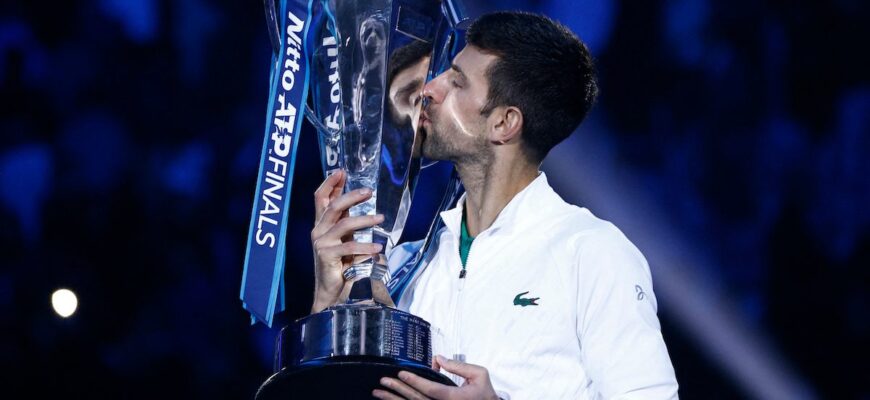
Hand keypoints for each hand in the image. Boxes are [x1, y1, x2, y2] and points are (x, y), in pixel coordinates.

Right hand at [310, 170, 383, 312]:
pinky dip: (365, 247)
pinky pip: (348, 246)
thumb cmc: (341, 264)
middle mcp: (318, 231)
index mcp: (321, 224)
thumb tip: (363, 203)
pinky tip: (378, 249)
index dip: (329, 183)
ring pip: (343, 224)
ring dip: (364, 220)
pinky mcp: (326, 255)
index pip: (320, 198)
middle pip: (332, 206)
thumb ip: (348, 222)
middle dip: (351, 196)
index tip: (341, 171)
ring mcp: (320, 243)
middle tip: (368, 191)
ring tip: (380, 218)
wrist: (332, 291)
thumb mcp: (346, 238)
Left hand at [373, 355, 498, 399]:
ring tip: (378, 393)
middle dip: (397, 390)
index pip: (430, 389)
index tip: (401, 374)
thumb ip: (459, 365)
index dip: (414, 381)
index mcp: (453, 398)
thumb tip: (437, 358)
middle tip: (383, 381)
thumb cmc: (485, 394)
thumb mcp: (479, 374)